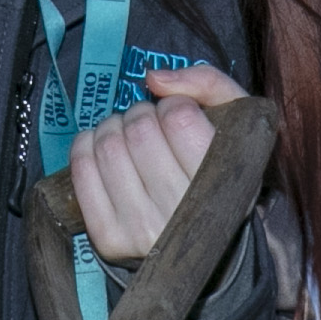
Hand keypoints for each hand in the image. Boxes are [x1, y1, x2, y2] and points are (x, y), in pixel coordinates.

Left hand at [63, 65, 242, 263]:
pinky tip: (99, 147)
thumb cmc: (221, 168)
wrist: (210, 239)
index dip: (174, 104)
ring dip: (112, 128)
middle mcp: (183, 213)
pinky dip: (85, 148)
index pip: (178, 118)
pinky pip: (82, 174)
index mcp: (224, 183)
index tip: (177, 114)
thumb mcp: (238, 121)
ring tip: (126, 135)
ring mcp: (144, 230)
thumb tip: (152, 79)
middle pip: (140, 131)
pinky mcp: (111, 240)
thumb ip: (208, 84)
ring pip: (109, 148)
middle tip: (148, 123)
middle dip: (140, 114)